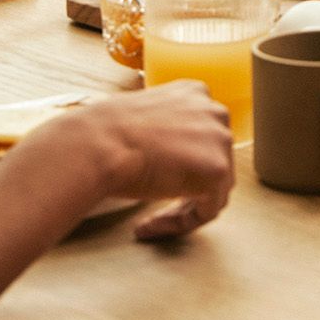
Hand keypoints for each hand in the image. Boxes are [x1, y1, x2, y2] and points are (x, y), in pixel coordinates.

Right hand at [12, 81, 234, 240]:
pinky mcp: (217, 170)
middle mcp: (215, 112)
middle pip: (213, 162)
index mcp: (196, 93)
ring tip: (147, 222)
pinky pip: (207, 210)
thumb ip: (166, 131)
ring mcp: (220, 140)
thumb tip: (168, 157)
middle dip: (186, 188)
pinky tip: (147, 225)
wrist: (99, 143)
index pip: (202, 137)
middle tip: (152, 209)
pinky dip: (179, 223)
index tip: (154, 181)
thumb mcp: (143, 118)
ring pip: (214, 189)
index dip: (181, 165)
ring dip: (181, 209)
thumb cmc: (107, 134)